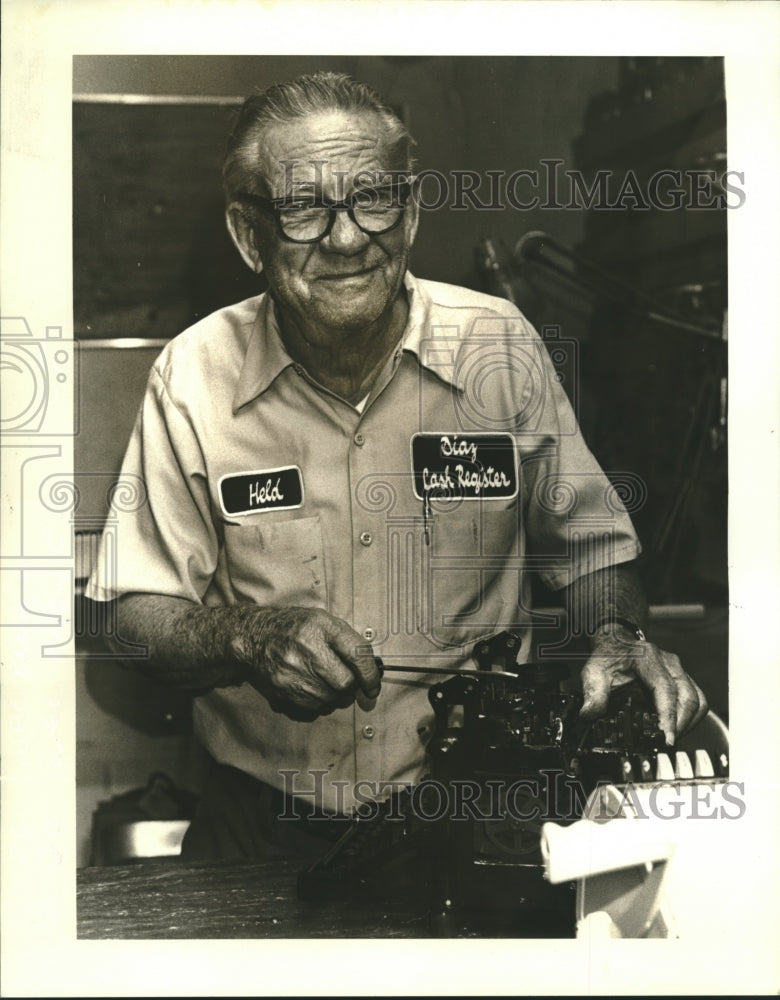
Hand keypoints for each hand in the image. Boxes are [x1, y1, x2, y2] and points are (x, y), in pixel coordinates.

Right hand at [236, 606, 380, 719]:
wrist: (254, 636)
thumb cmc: (294, 627)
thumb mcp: (323, 620)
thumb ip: (348, 641)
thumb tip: (371, 670)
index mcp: (320, 626)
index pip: (356, 654)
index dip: (370, 674)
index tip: (373, 685)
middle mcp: (306, 648)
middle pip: (345, 683)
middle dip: (352, 687)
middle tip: (350, 682)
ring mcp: (292, 672)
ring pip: (331, 699)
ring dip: (337, 696)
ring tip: (329, 682)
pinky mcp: (283, 690)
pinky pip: (314, 707)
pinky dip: (321, 702)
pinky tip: (315, 688)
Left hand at [579, 634, 707, 744]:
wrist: (617, 643)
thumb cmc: (608, 657)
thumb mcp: (594, 672)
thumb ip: (593, 693)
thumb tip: (589, 715)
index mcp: (647, 658)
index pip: (664, 689)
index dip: (668, 716)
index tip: (666, 737)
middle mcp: (669, 662)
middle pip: (687, 697)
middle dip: (680, 726)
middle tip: (665, 745)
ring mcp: (679, 670)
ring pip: (697, 701)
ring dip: (688, 725)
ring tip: (669, 740)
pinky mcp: (684, 679)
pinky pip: (697, 701)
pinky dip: (690, 719)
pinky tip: (674, 730)